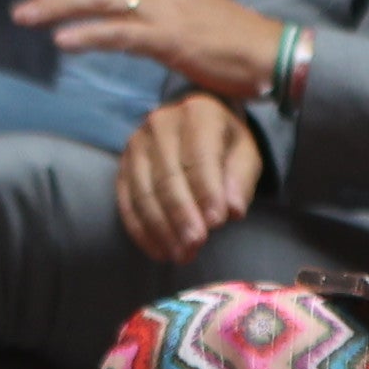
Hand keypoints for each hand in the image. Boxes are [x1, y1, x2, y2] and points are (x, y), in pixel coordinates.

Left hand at [16, 0, 288, 102]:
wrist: (277, 55)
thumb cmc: (242, 48)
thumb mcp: (198, 25)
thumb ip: (167, 23)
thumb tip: (141, 34)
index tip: (51, 2)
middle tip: (23, 11)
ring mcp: (168, 10)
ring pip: (103, 0)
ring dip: (60, 7)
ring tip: (28, 18)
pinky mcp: (172, 36)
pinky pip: (121, 32)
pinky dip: (88, 33)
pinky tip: (62, 40)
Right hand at [112, 91, 267, 262]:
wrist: (194, 121)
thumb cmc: (225, 142)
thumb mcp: (245, 152)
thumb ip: (240, 179)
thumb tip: (232, 211)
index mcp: (198, 113)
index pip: (200, 158)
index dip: (207, 193)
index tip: (216, 224)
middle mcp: (161, 123)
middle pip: (168, 178)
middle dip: (182, 216)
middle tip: (195, 246)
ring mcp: (137, 144)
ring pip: (144, 192)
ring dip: (162, 228)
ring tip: (181, 255)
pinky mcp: (124, 164)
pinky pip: (128, 201)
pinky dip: (141, 229)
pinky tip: (158, 250)